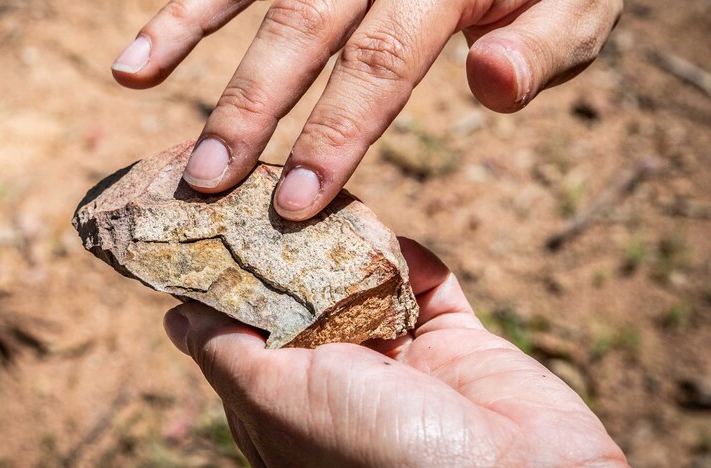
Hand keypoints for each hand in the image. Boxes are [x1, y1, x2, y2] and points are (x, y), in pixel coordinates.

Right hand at [112, 0, 621, 220]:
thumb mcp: (576, 6)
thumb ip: (542, 47)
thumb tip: (487, 82)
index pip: (383, 63)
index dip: (335, 133)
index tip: (293, 204)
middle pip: (306, 26)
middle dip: (253, 105)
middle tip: (208, 181)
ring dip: (193, 37)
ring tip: (133, 82)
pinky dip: (190, 6)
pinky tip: (146, 45)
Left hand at [162, 238, 644, 467]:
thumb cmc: (382, 457)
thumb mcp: (282, 403)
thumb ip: (228, 355)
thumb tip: (176, 316)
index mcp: (286, 410)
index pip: (241, 333)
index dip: (225, 281)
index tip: (211, 223)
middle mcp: (338, 388)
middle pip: (302, 300)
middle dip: (290, 251)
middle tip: (273, 190)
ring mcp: (400, 367)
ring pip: (364, 285)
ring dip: (354, 248)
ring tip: (336, 206)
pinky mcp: (456, 348)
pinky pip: (429, 287)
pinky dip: (416, 263)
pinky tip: (402, 248)